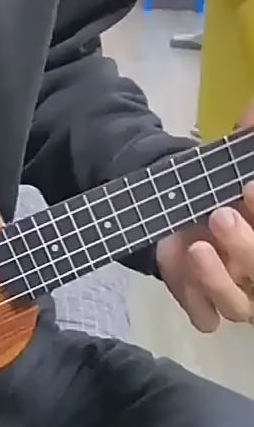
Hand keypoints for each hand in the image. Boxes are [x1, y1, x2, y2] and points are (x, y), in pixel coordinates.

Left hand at [157, 104, 253, 331]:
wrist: (196, 213)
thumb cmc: (231, 191)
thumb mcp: (237, 166)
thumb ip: (246, 144)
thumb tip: (251, 108)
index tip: (249, 187)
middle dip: (246, 246)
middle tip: (220, 214)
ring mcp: (241, 294)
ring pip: (237, 305)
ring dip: (216, 279)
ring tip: (194, 246)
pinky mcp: (210, 306)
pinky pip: (205, 317)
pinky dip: (193, 300)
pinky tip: (179, 271)